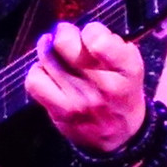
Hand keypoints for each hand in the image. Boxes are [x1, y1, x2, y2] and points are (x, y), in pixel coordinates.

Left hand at [19, 22, 149, 153]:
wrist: (121, 137)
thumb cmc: (124, 92)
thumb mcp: (130, 66)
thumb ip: (109, 44)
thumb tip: (76, 31)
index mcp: (126, 69)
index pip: (97, 38)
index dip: (90, 30)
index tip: (91, 35)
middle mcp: (103, 85)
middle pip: (65, 44)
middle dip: (64, 33)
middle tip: (65, 35)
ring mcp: (79, 101)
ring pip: (47, 59)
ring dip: (49, 50)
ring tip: (55, 53)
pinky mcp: (59, 112)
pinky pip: (35, 81)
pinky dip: (38, 71)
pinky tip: (47, 72)